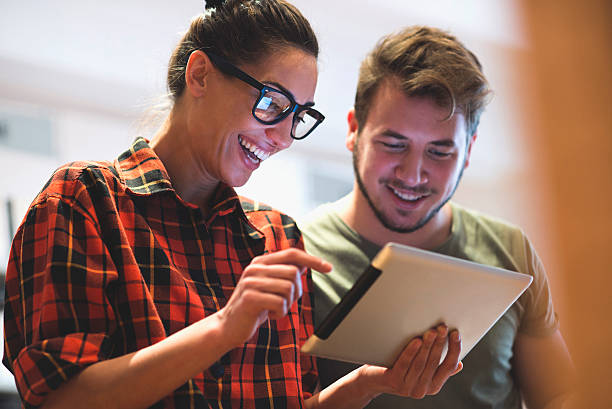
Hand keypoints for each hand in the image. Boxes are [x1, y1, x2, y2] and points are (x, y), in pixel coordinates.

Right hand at [216, 248, 331, 346]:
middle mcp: (255, 268)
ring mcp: (251, 282)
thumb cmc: (254, 307)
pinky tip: (270, 316)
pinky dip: (280, 313)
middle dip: (296, 291)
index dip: (312, 260)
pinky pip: (280, 303)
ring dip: (287, 304)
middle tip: (284, 302)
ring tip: (275, 309)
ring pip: (288, 287)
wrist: (229, 326)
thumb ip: (284, 274)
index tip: (329, 268)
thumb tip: (305, 264)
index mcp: (261, 262)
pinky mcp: (250, 298)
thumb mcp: (270, 287)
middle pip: (293, 273)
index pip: (292, 254)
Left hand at [357, 325, 461, 398]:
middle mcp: (423, 389)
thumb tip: (459, 364)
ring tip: (432, 331)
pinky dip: (412, 351)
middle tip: (442, 327)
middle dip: (440, 343)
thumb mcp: (421, 369)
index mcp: (433, 386)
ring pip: (422, 363)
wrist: (372, 379)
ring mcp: (408, 387)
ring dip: (428, 345)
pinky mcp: (395, 381)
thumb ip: (437, 368)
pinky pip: (405, 364)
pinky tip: (416, 340)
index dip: (454, 349)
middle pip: (435, 362)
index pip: (449, 366)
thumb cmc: (399, 368)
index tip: (455, 333)